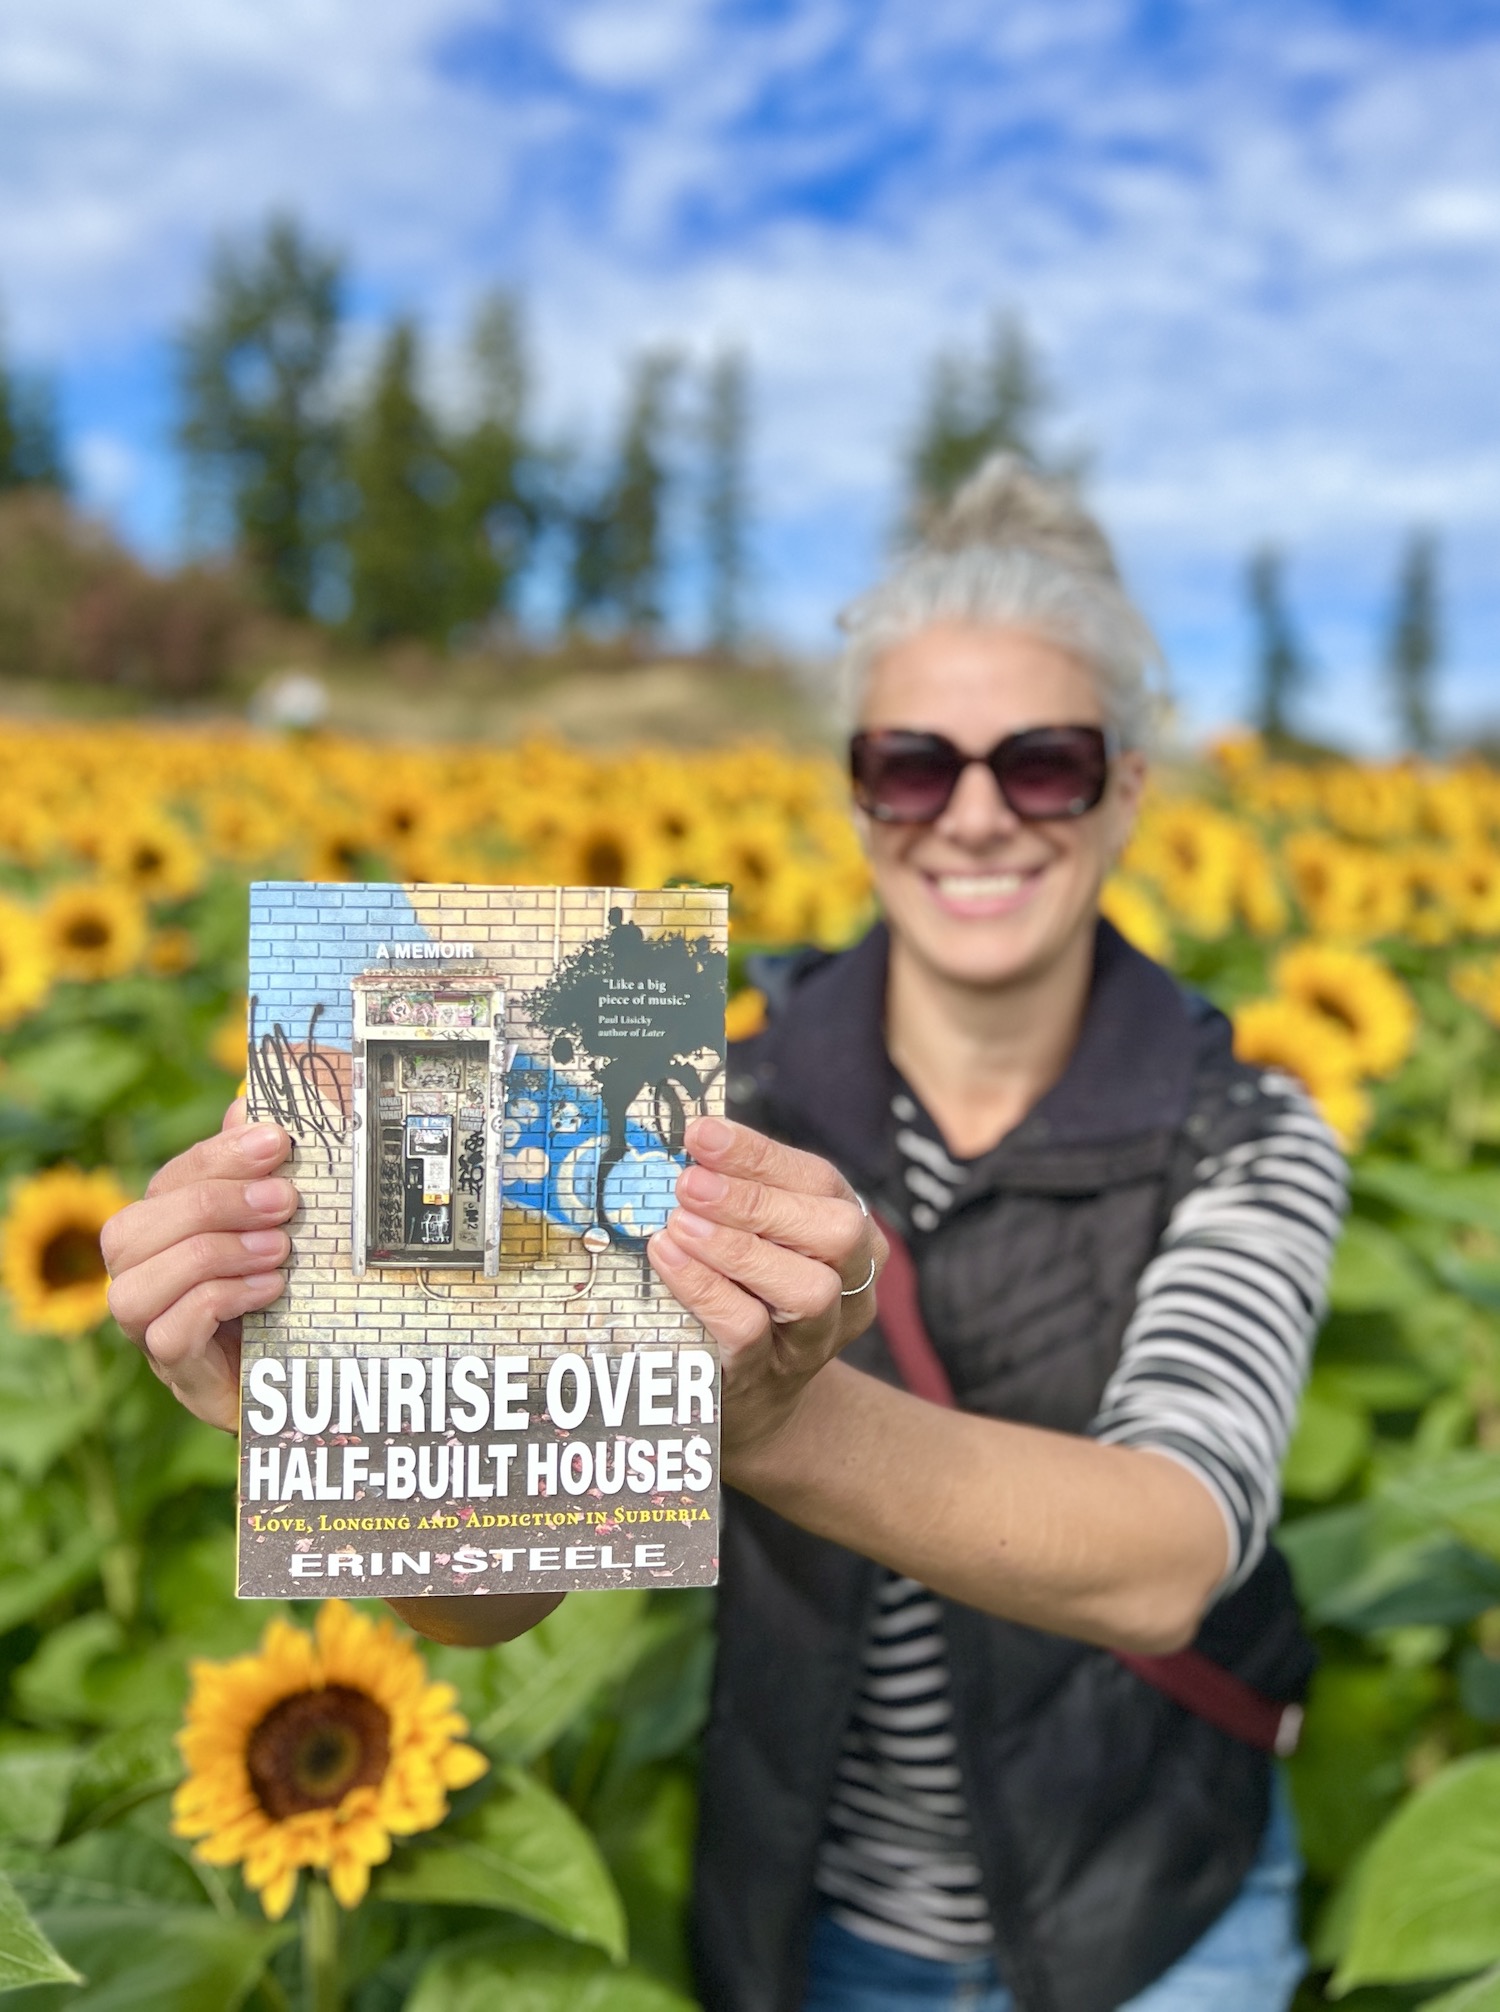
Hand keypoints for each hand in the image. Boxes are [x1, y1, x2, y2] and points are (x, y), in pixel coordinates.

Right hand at [100, 1099, 296, 1430]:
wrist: (302, 1373)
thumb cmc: (280, 1285)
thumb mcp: (279, 1222)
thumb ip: (257, 1170)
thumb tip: (247, 1106)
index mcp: (161, 1226)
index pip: (170, 1178)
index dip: (221, 1155)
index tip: (279, 1142)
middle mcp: (138, 1272)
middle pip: (136, 1225)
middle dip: (215, 1204)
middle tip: (286, 1202)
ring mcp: (147, 1324)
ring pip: (140, 1281)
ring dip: (215, 1255)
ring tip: (280, 1250)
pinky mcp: (173, 1368)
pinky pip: (168, 1333)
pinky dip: (219, 1302)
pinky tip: (269, 1290)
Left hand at [648, 1116, 885, 1463]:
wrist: (758, 1397)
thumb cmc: (753, 1292)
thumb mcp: (762, 1238)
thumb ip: (739, 1192)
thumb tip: (689, 1140)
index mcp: (851, 1232)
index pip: (820, 1181)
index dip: (761, 1155)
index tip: (702, 1133)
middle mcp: (851, 1283)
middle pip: (835, 1233)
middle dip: (757, 1201)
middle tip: (689, 1182)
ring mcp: (819, 1336)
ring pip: (807, 1289)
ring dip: (738, 1248)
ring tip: (679, 1222)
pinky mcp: (773, 1375)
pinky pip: (749, 1331)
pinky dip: (706, 1290)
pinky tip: (667, 1258)